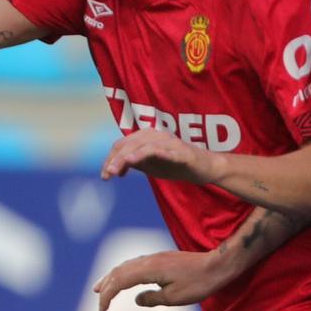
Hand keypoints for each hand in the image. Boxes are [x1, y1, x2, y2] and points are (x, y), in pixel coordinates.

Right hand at [94, 248, 243, 310]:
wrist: (218, 265)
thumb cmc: (199, 284)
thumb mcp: (175, 297)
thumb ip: (153, 299)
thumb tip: (136, 299)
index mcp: (149, 270)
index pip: (119, 281)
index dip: (107, 295)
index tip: (102, 309)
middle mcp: (148, 260)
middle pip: (119, 271)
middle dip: (106, 286)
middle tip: (98, 300)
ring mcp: (155, 257)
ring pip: (126, 266)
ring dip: (112, 277)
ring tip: (102, 287)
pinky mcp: (161, 258)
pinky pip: (136, 264)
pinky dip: (125, 272)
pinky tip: (125, 279)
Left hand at [101, 129, 222, 185]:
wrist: (204, 168)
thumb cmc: (177, 164)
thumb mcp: (150, 165)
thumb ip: (134, 162)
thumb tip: (114, 166)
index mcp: (146, 136)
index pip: (122, 144)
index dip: (111, 159)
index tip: (105, 175)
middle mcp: (156, 134)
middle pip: (129, 144)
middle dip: (115, 159)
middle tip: (108, 174)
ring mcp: (169, 142)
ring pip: (143, 146)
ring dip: (128, 158)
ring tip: (116, 170)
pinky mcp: (181, 152)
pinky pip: (163, 151)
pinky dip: (148, 154)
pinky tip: (136, 160)